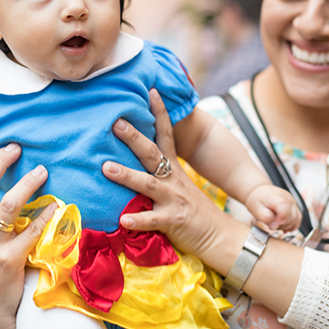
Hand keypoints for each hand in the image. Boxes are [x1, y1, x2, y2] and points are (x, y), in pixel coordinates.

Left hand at [104, 89, 248, 267]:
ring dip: (127, 175)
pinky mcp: (173, 221)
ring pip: (148, 183)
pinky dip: (137, 220)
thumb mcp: (179, 186)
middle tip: (116, 122)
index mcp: (174, 169)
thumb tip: (136, 157)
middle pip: (152, 153)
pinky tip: (122, 220)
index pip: (167, 135)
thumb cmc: (194, 211)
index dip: (160, 113)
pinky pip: (152, 220)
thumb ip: (159, 173)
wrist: (221, 237)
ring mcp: (173, 199)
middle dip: (133, 137)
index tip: (150, 91)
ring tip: (106, 167)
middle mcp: (173, 180)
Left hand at [244, 184, 301, 230]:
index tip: (271, 223)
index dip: (279, 221)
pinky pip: (298, 218)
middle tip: (271, 224)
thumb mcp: (256, 209)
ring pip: (296, 219)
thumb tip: (275, 225)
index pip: (285, 214)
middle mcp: (289, 199)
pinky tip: (283, 226)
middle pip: (292, 218)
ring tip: (276, 223)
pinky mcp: (294, 205)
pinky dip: (292, 224)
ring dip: (287, 225)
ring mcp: (293, 202)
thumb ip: (265, 217)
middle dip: (282, 225)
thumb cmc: (257, 199)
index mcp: (279, 198)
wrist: (259, 190)